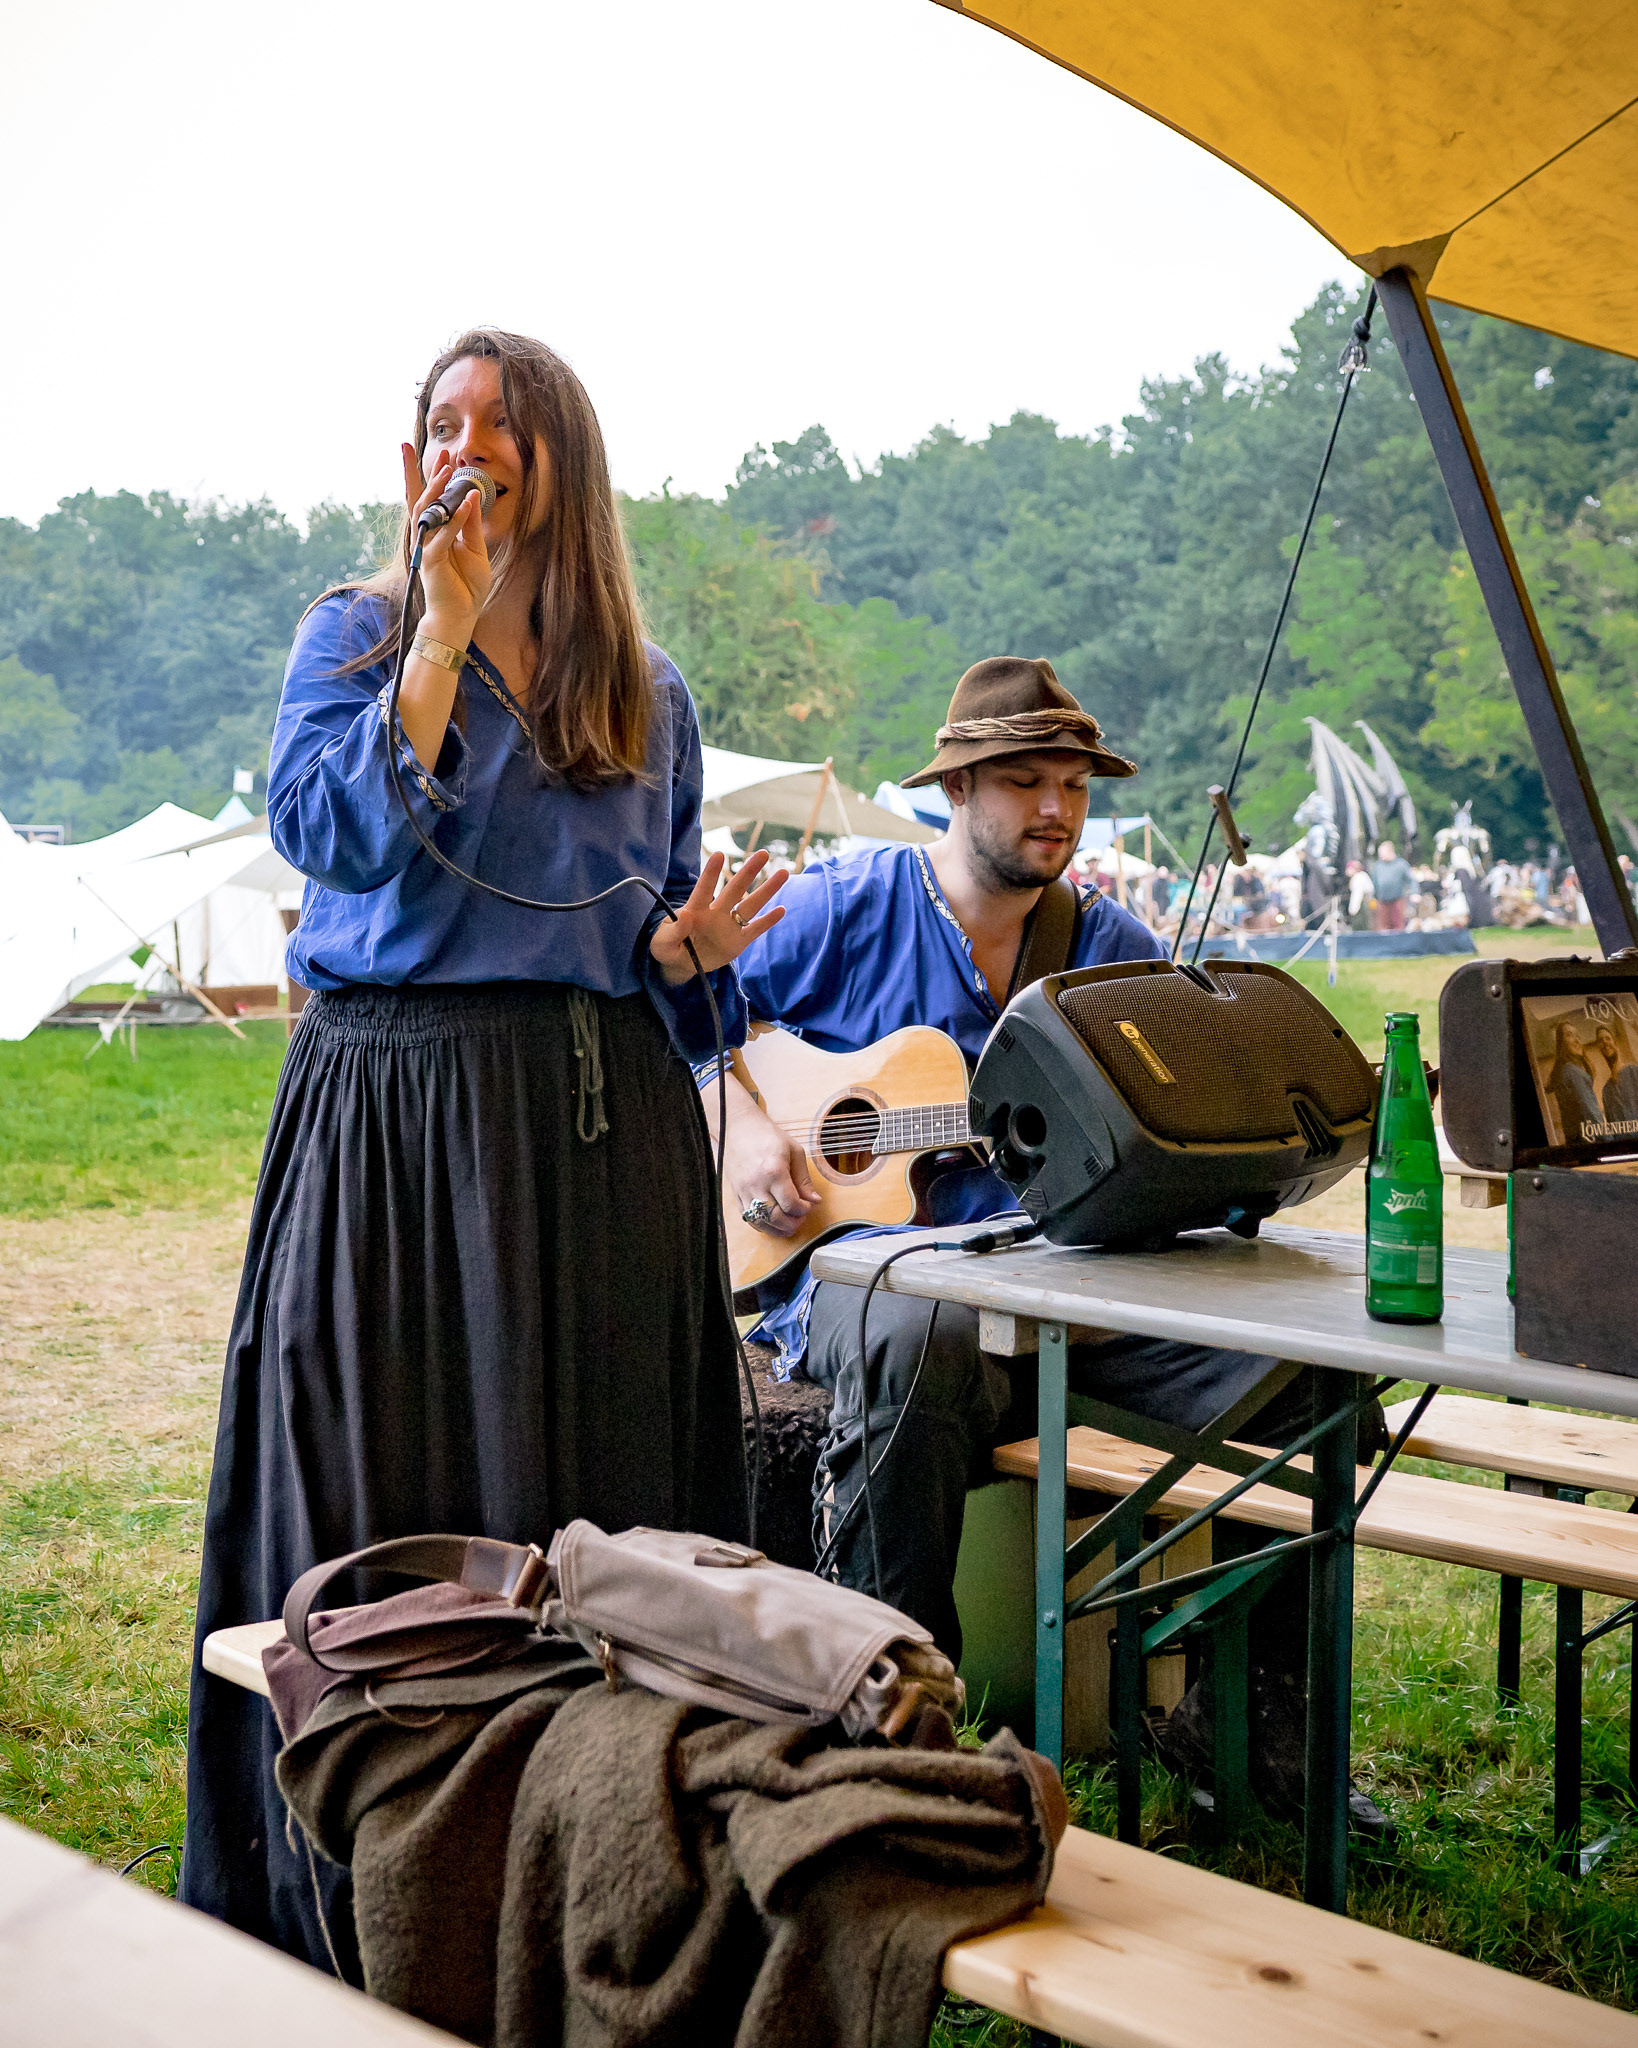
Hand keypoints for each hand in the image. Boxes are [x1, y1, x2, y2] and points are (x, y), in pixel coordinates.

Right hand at [402, 442, 490, 641]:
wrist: (460, 615)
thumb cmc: (466, 585)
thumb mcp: (475, 549)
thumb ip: (470, 524)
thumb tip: (472, 497)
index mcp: (435, 532)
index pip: (428, 499)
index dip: (428, 475)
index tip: (438, 452)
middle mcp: (426, 537)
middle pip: (421, 499)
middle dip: (430, 474)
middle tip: (442, 453)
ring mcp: (425, 548)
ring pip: (427, 513)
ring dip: (438, 491)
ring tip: (449, 470)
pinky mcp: (430, 562)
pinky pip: (443, 537)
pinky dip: (455, 520)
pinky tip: (465, 503)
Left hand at [649, 849, 787, 984]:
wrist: (681, 965)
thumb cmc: (668, 948)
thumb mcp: (662, 943)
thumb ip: (674, 930)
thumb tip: (685, 914)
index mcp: (695, 910)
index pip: (704, 889)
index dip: (711, 873)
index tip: (720, 855)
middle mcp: (715, 913)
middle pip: (734, 890)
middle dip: (748, 872)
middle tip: (763, 853)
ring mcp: (728, 926)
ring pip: (750, 905)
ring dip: (766, 890)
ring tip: (783, 873)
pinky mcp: (738, 941)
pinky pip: (755, 929)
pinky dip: (768, 921)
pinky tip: (781, 910)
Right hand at [721, 1090, 819, 1237]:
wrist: (739, 1127)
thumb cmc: (767, 1135)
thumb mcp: (794, 1152)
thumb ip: (804, 1179)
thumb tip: (814, 1200)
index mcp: (773, 1171)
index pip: (791, 1203)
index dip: (803, 1210)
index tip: (808, 1205)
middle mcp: (756, 1184)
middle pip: (775, 1217)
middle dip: (792, 1224)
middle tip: (800, 1218)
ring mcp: (743, 1190)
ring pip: (760, 1222)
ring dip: (777, 1229)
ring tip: (788, 1223)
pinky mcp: (735, 1193)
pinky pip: (747, 1218)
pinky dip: (762, 1225)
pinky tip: (772, 1221)